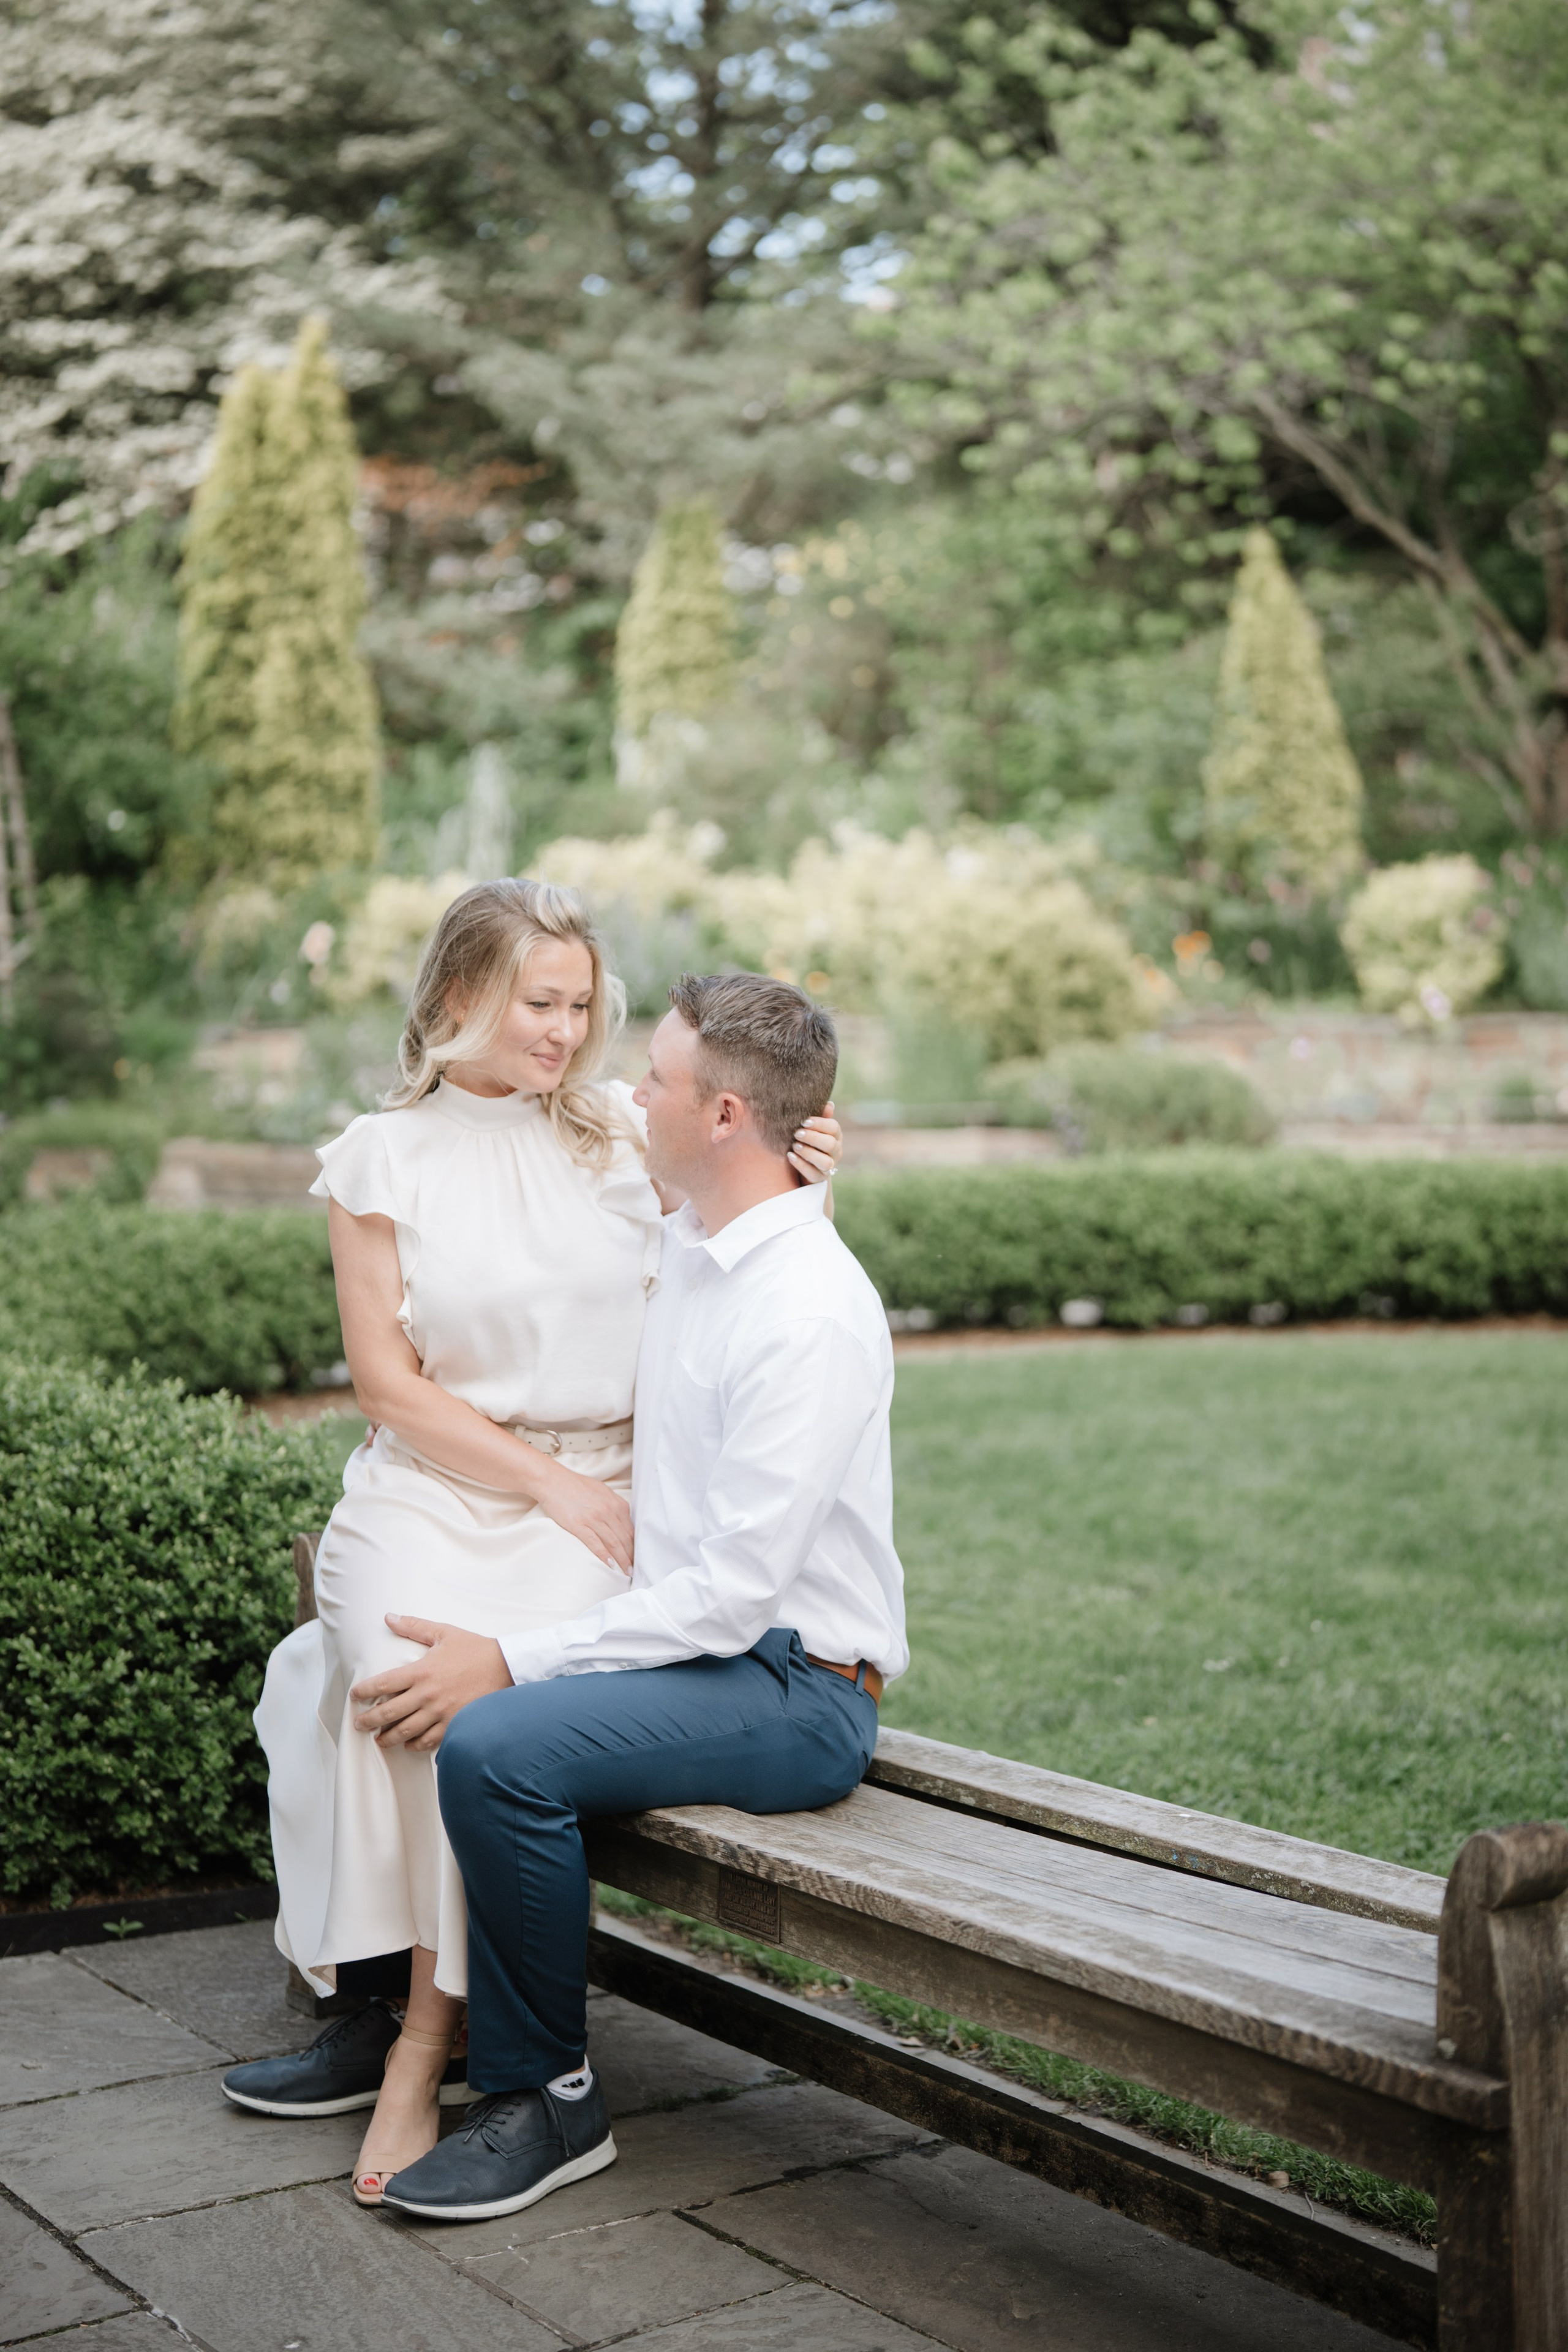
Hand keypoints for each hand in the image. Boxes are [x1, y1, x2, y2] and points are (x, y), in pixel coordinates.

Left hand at [351, 1616, 510, 1751]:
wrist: (506, 1667)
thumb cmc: (475, 1649)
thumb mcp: (444, 1632)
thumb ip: (414, 1626)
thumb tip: (389, 1617)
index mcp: (421, 1671)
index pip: (383, 1684)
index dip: (364, 1691)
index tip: (355, 1695)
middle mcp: (427, 1695)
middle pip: (388, 1713)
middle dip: (368, 1721)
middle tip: (358, 1724)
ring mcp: (440, 1713)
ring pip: (406, 1731)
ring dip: (388, 1738)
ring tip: (379, 1739)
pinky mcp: (454, 1725)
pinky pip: (429, 1741)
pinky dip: (415, 1745)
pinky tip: (409, 1744)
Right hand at [530, 1459, 633, 1573]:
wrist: (552, 1481)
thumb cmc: (576, 1485)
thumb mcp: (601, 1490)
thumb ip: (613, 1505)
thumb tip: (621, 1519)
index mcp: (616, 1503)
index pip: (631, 1529)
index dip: (635, 1545)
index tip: (636, 1556)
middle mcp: (608, 1511)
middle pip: (624, 1538)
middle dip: (631, 1556)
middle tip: (634, 1569)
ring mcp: (594, 1518)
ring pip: (613, 1543)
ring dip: (621, 1559)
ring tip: (625, 1571)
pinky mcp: (579, 1525)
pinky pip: (595, 1544)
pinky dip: (604, 1556)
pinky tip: (609, 1565)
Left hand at [789, 1101, 840, 1184]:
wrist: (803, 1164)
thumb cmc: (807, 1140)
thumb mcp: (812, 1128)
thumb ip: (820, 1117)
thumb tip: (829, 1104)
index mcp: (835, 1135)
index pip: (834, 1127)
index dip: (820, 1124)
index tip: (805, 1121)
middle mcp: (836, 1151)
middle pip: (830, 1144)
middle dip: (812, 1138)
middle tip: (797, 1133)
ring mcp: (829, 1166)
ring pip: (824, 1162)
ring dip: (808, 1153)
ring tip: (795, 1146)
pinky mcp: (819, 1178)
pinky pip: (813, 1174)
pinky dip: (801, 1165)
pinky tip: (790, 1156)